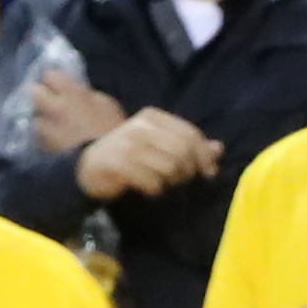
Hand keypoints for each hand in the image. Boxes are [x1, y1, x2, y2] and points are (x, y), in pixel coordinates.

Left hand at [25, 62, 124, 154]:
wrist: (106, 165)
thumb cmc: (113, 132)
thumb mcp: (106, 105)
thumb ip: (86, 95)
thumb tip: (76, 92)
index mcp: (71, 94)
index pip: (49, 75)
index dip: (53, 80)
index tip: (57, 85)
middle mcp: (55, 109)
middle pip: (33, 93)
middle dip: (39, 96)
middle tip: (48, 102)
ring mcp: (47, 130)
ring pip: (34, 119)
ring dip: (40, 120)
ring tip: (50, 126)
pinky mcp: (45, 150)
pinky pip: (39, 139)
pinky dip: (43, 139)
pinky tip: (54, 143)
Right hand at [78, 104, 221, 199]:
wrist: (89, 168)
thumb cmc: (128, 157)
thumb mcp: (158, 145)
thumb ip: (187, 145)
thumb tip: (218, 149)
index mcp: (153, 117)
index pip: (190, 134)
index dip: (204, 156)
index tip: (209, 173)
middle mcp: (141, 126)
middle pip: (182, 151)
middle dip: (188, 171)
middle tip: (181, 182)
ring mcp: (129, 145)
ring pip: (169, 167)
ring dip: (170, 182)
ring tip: (162, 184)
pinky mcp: (119, 165)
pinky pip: (152, 182)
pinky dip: (155, 190)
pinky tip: (148, 190)